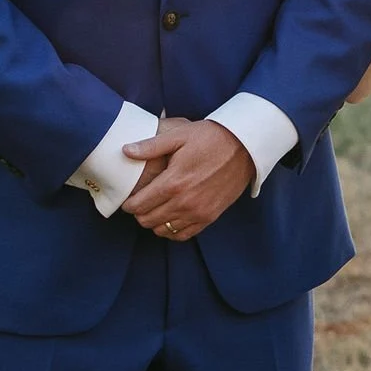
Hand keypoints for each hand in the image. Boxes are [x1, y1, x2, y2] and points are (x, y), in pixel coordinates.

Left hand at [123, 116, 254, 239]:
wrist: (244, 146)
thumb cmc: (211, 138)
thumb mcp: (179, 135)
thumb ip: (150, 146)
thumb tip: (126, 151)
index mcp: (173, 182)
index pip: (139, 204)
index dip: (128, 205)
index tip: (127, 200)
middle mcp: (184, 202)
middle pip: (148, 220)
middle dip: (139, 214)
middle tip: (139, 204)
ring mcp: (198, 212)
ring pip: (163, 230)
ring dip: (154, 222)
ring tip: (154, 210)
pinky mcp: (210, 217)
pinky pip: (183, 234)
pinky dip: (172, 230)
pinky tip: (170, 219)